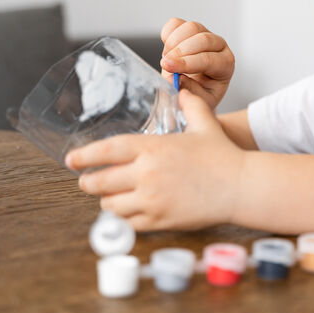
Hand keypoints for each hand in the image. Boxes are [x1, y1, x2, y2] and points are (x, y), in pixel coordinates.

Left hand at [65, 89, 244, 230]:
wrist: (241, 186)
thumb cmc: (223, 156)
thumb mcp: (206, 124)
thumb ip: (191, 106)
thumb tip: (183, 90)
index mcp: (153, 148)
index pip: (106, 151)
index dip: (84, 156)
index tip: (72, 159)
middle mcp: (147, 173)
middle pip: (100, 181)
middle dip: (89, 182)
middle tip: (86, 181)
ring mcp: (151, 199)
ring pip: (111, 205)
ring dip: (107, 201)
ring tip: (111, 197)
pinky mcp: (159, 219)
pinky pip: (129, 222)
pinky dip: (125, 217)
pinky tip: (129, 211)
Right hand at [159, 18, 234, 110]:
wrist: (195, 89)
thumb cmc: (201, 94)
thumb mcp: (198, 101)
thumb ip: (189, 91)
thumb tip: (175, 79)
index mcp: (226, 65)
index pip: (209, 59)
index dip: (187, 63)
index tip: (170, 68)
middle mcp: (219, 47)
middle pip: (202, 39)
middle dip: (179, 52)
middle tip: (165, 64)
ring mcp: (205, 34)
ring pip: (191, 28)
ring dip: (173, 43)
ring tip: (166, 60)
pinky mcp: (190, 29)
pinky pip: (177, 23)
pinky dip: (167, 34)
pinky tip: (167, 49)